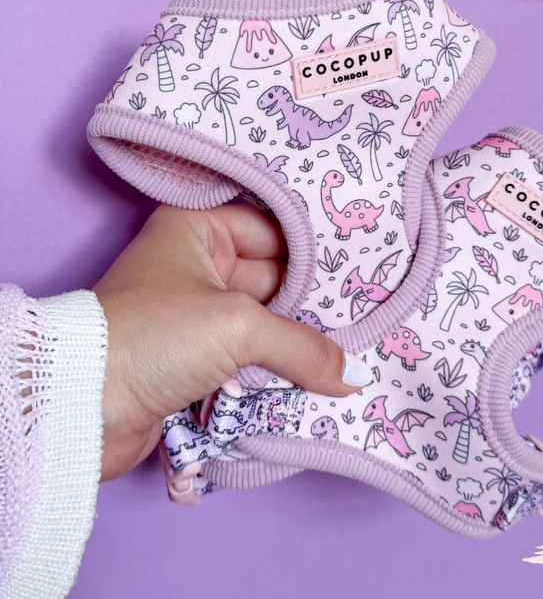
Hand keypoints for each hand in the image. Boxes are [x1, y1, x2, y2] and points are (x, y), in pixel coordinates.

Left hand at [93, 204, 370, 480]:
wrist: (83, 406)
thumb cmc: (154, 335)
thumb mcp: (237, 326)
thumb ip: (303, 345)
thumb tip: (350, 377)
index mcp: (198, 230)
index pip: (273, 230)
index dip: (314, 252)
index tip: (360, 268)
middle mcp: (198, 265)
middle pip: (274, 278)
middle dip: (313, 302)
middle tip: (364, 313)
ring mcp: (197, 314)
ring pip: (265, 321)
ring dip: (299, 340)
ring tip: (352, 347)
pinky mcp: (195, 358)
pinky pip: (250, 356)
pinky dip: (278, 367)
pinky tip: (320, 375)